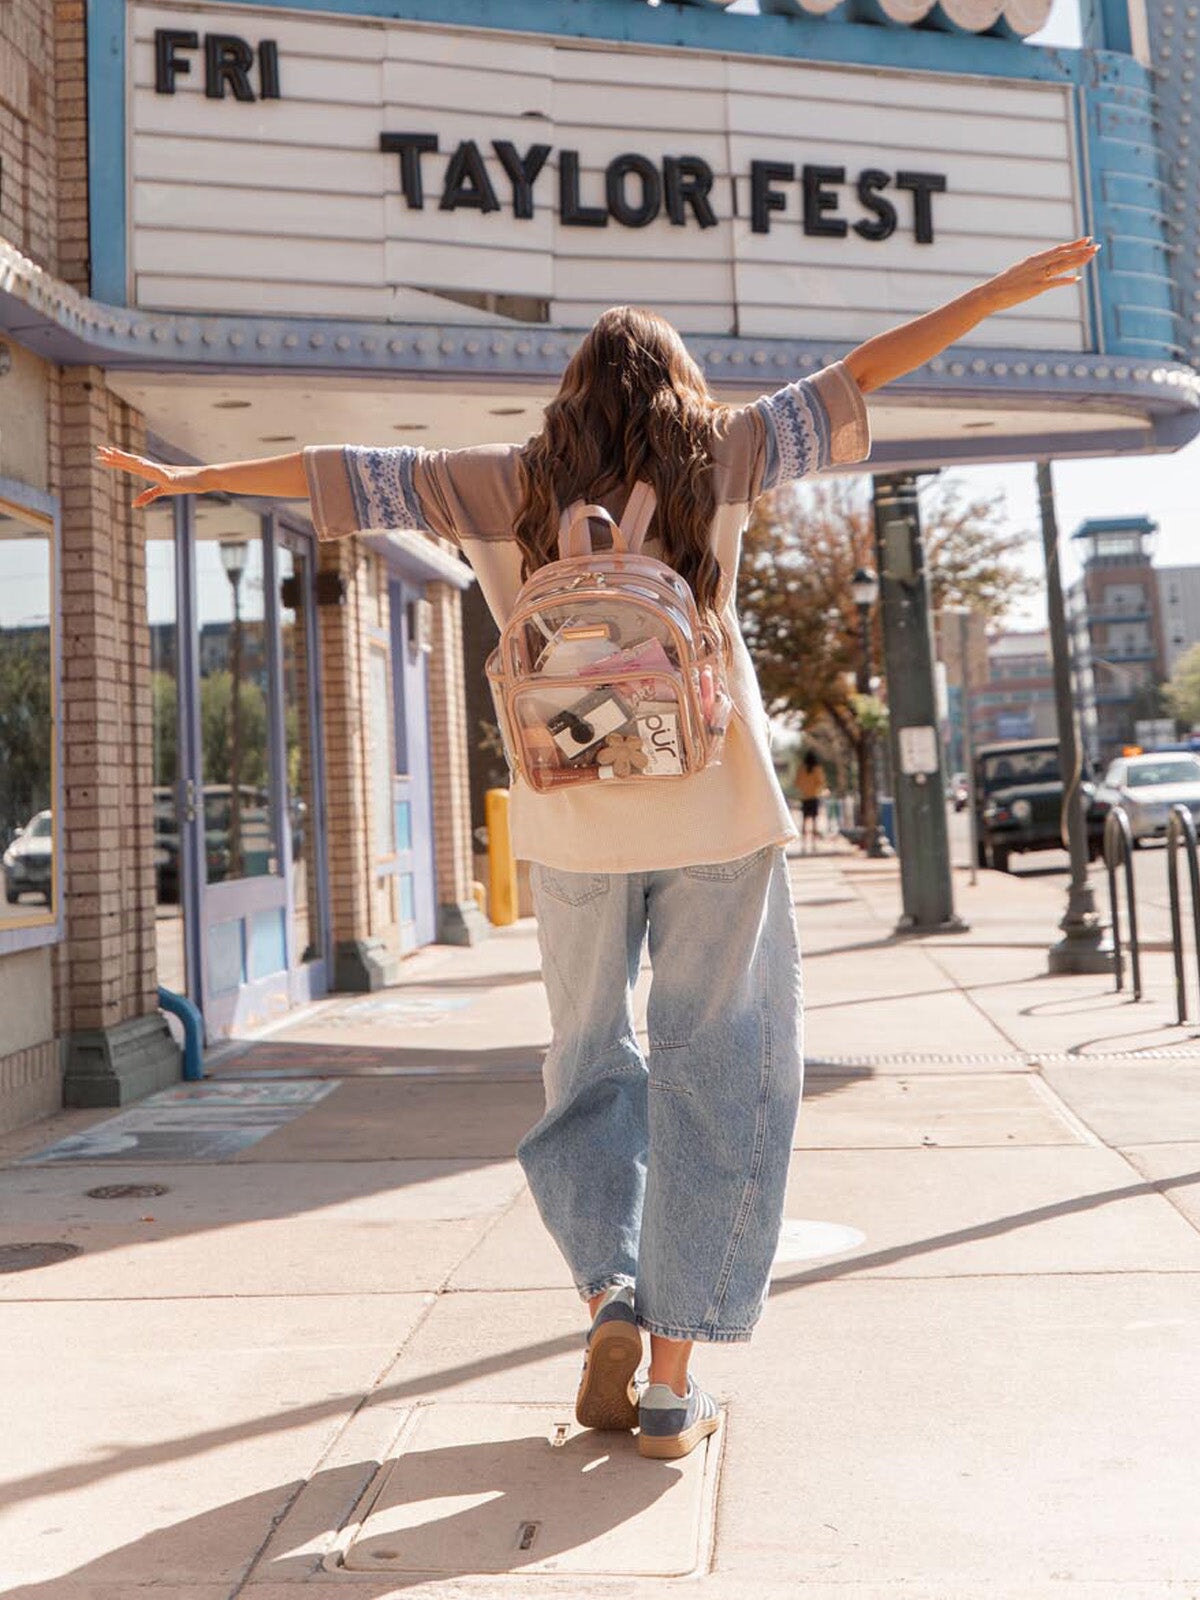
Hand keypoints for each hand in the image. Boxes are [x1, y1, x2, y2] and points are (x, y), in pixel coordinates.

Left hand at [95, 445, 200, 508]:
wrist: (203, 478)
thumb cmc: (184, 482)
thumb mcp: (163, 491)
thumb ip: (148, 496)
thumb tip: (133, 505)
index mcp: (150, 471)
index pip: (128, 465)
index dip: (114, 461)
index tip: (101, 456)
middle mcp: (153, 468)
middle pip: (130, 461)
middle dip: (114, 456)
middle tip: (99, 449)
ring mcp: (162, 471)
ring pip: (140, 463)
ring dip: (128, 458)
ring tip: (114, 453)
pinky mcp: (171, 476)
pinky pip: (158, 473)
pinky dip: (149, 469)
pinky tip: (140, 465)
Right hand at [981, 237, 1099, 312]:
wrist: (990, 293)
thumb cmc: (1003, 285)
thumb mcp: (1019, 273)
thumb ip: (1032, 269)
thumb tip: (1041, 269)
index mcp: (1035, 259)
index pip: (1058, 249)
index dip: (1074, 244)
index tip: (1086, 239)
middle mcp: (1038, 264)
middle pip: (1064, 254)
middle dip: (1081, 250)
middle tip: (1096, 246)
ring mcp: (1037, 275)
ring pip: (1062, 265)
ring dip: (1078, 260)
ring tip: (1092, 256)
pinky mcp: (1035, 287)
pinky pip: (1054, 282)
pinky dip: (1066, 280)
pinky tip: (1077, 278)